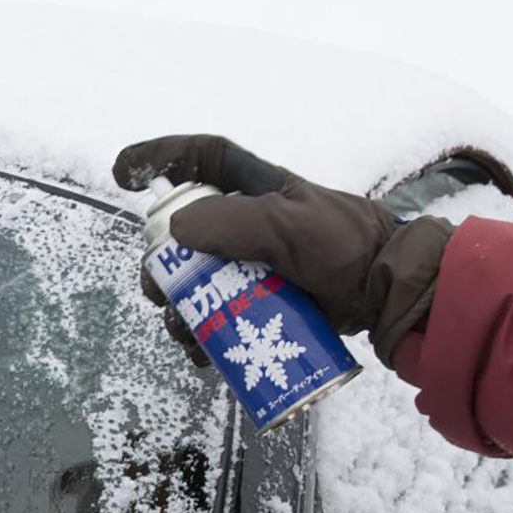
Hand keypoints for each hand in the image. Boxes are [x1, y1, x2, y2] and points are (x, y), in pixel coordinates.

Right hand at [112, 134, 452, 366]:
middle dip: (160, 266)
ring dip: (178, 311)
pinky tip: (204, 354)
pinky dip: (203, 337)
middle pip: (183, 237)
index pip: (201, 159)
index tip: (123, 173)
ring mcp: (254, 266)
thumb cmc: (346, 245)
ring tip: (184, 333)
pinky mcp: (262, 303)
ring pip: (195, 284)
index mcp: (256, 188)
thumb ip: (231, 221)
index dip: (159, 158)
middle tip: (156, 290)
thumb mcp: (288, 225)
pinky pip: (218, 318)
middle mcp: (248, 224)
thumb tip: (176, 231)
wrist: (390, 294)